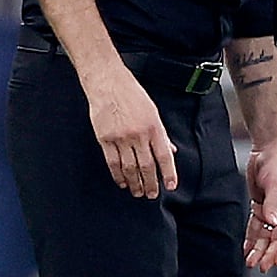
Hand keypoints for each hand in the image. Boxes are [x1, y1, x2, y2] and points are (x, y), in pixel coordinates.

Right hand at [85, 63, 175, 197]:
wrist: (107, 82)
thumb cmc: (130, 93)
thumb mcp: (152, 111)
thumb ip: (161, 133)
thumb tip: (170, 150)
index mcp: (154, 127)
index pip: (164, 156)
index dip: (168, 174)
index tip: (170, 186)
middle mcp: (138, 134)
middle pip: (147, 166)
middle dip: (150, 184)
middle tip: (151, 194)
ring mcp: (121, 137)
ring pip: (130, 168)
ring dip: (135, 183)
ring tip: (138, 192)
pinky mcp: (105, 138)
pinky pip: (112, 162)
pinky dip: (118, 175)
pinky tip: (122, 182)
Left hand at [244, 147, 276, 270]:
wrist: (266, 151)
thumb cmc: (276, 165)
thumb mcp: (275, 184)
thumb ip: (272, 204)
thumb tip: (272, 221)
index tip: (275, 262)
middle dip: (269, 253)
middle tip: (260, 267)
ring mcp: (272, 211)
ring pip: (265, 235)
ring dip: (258, 249)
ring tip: (250, 263)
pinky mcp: (260, 207)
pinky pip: (256, 227)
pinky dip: (251, 239)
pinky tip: (246, 250)